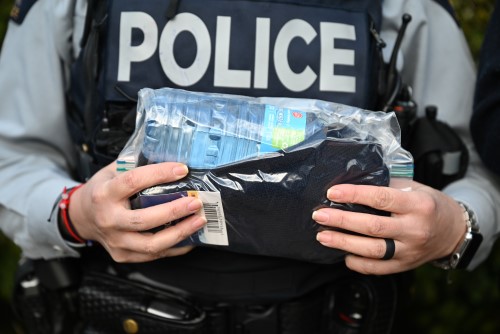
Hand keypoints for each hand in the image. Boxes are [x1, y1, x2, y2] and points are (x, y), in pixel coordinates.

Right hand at [68, 161, 206, 262]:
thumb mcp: (111, 172)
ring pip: (151, 244)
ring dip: (180, 233)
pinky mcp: (123, 255)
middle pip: (144, 219)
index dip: (159, 174)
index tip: (182, 170)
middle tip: (195, 202)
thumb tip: (168, 158)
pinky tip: (190, 237)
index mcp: (104, 194)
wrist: (81, 217)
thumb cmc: (102, 191)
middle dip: (174, 211)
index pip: (133, 181)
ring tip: (199, 220)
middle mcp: (109, 219)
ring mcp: (116, 240)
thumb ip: (135, 165)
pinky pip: (154, 255)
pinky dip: (176, 247)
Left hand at [312, 181, 466, 274]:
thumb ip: (387, 186)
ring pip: (372, 250)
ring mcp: (410, 251)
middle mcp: (414, 229)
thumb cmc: (428, 204)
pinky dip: (357, 262)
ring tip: (322, 236)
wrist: (453, 232)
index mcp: (418, 204)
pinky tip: (342, 254)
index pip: (381, 198)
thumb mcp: (414, 188)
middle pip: (373, 226)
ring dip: (343, 243)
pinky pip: (377, 268)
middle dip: (342, 221)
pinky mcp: (405, 266)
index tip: (332, 193)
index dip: (354, 195)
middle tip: (319, 215)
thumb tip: (352, 183)